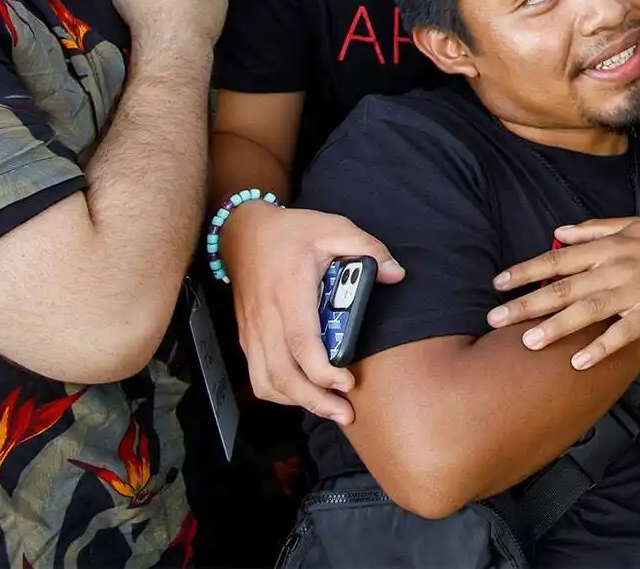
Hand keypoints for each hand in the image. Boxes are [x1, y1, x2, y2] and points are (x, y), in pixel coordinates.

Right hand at [222, 205, 403, 422]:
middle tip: (345, 412)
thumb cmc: (291, 232)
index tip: (348, 383)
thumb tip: (396, 274)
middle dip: (313, 400)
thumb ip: (368, 247)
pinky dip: (280, 393)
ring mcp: (253, 331)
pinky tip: (305, 396)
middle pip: (281, 373)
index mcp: (289, 292)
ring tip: (330, 410)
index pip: (301, 341)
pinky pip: (258, 375)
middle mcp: (266, 318)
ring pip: (266, 381)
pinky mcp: (248, 338)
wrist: (243, 233)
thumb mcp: (333, 227)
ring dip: (297, 402)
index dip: (322, 370)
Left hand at [488, 218, 639, 368]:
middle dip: (527, 302)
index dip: (527, 270)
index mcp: (610, 246)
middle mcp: (617, 267)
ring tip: (528, 341)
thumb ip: (596, 229)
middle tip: (495, 318)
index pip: (559, 259)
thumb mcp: (635, 226)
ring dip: (556, 326)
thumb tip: (560, 232)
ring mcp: (634, 292)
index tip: (498, 283)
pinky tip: (578, 362)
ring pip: (588, 310)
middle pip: (565, 287)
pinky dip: (600, 347)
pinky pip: (621, 334)